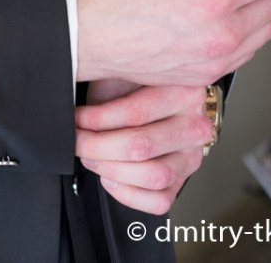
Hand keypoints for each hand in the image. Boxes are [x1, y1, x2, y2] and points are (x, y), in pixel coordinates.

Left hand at [75, 83, 213, 214]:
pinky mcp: (184, 180)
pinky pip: (159, 201)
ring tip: (92, 158)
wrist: (164, 98)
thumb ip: (109, 74)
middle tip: (79, 141)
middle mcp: (194, 125)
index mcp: (184, 91)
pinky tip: (111, 178)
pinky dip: (129, 195)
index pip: (135, 112)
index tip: (76, 118)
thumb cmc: (138, 85)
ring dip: (112, 171)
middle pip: (141, 146)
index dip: (97, 119)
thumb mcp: (126, 70)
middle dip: (98, 147)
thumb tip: (76, 88)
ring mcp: (192, 156)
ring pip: (153, 176)